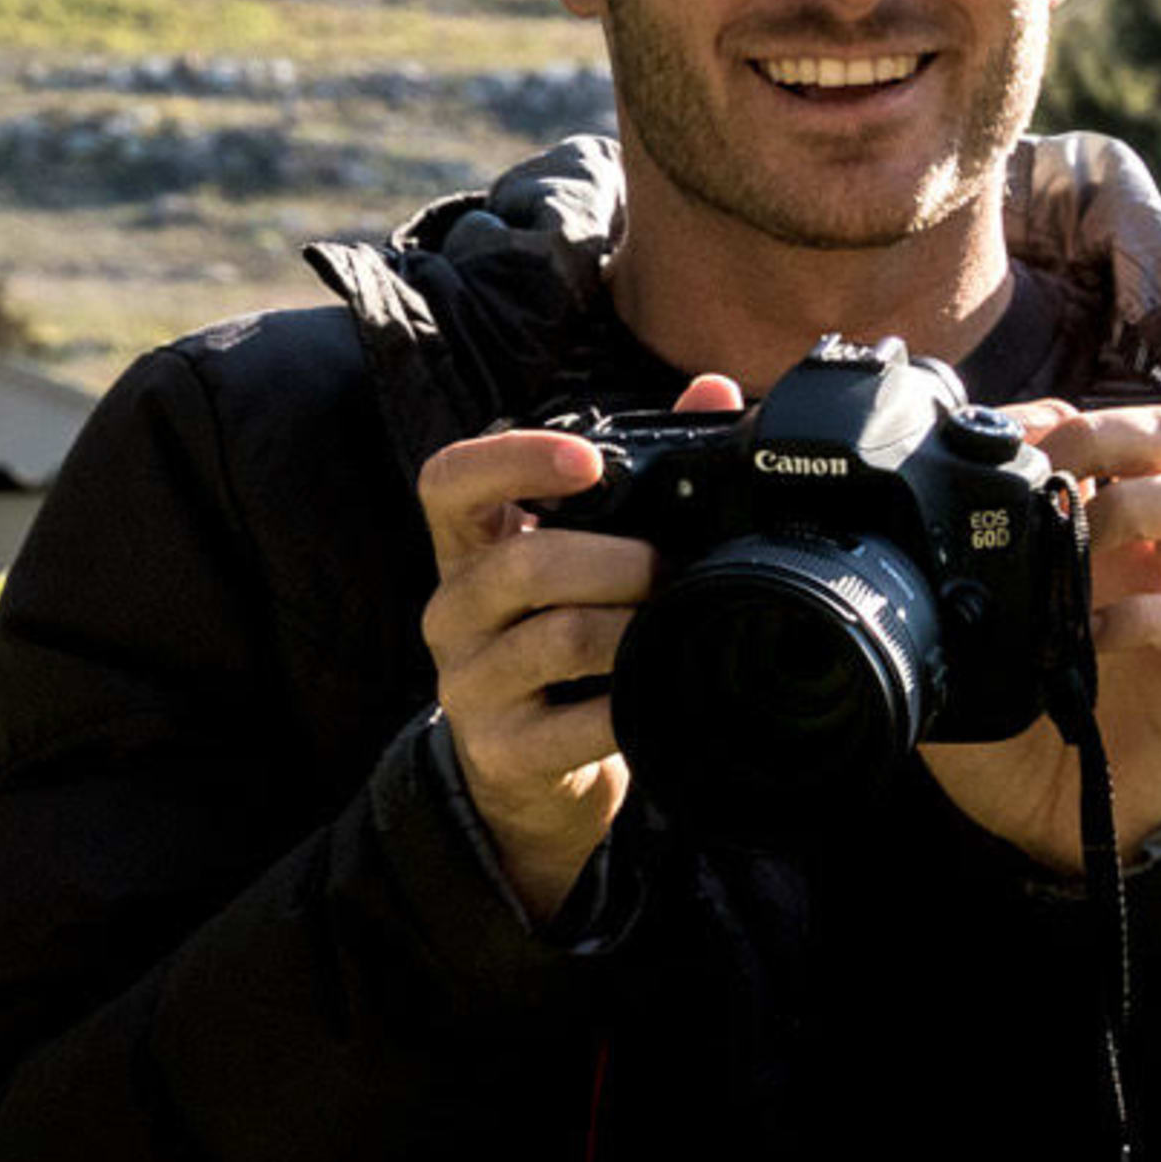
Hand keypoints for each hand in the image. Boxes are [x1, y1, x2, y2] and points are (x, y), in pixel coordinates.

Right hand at [418, 373, 740, 925]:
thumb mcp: (582, 553)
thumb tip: (711, 388)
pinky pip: (575, 723)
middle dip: (615, 561)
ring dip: (630, 628)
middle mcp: (453, 608)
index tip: (588, 459)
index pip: (450, 480)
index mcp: (469, 544)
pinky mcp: (500, 750)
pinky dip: (629, 703)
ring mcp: (468, 684)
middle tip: (667, 568)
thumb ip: (642, 468)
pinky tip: (653, 693)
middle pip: (521, 564)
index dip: (513, 459)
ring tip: (668, 625)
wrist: (532, 772)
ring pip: (555, 638)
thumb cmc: (565, 635)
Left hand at [921, 400, 1160, 875]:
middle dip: (1109, 431)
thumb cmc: (1010, 727)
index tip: (999, 445)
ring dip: (1142, 505)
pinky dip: (1148, 615)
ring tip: (1087, 543)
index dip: (1052, 417)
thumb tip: (869, 566)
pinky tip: (1094, 640)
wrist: (1060, 820)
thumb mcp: (956, 654)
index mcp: (1081, 527)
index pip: (1091, 426)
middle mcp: (1134, 548)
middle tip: (1057, 469)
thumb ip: (932, 603)